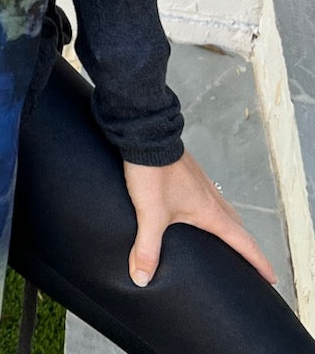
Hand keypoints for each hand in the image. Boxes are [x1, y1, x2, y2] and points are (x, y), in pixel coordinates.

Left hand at [123, 150, 276, 287]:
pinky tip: (196, 209)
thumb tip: (142, 277)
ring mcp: (200, 182)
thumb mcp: (150, 214)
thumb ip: (147, 248)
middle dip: (245, 245)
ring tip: (225, 238)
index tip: (270, 278)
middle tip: (249, 262)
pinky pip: (208, 195)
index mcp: (210, 211)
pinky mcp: (188, 172)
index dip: (258, 262)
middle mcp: (211, 196)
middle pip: (236, 225)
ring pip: (223, 208)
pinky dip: (212, 208)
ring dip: (229, 225)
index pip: (243, 242)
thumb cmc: (152, 172)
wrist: (145, 134)